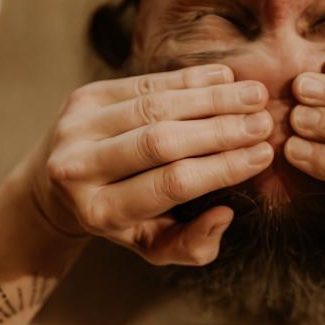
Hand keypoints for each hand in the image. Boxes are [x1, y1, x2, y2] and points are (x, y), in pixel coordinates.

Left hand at [28, 64, 273, 264]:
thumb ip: (191, 245)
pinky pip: (145, 82)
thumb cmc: (122, 219)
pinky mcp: (84, 97)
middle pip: (162, 142)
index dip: (222, 167)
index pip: (172, 184)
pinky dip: (190, 79)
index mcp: (99, 212)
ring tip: (255, 95)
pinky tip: (226, 79)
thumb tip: (224, 216)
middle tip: (264, 123)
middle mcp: (79, 168)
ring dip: (211, 98)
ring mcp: (77, 127)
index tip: (263, 155)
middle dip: (221, 130)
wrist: (59, 185)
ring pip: (155, 106)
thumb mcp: (154, 245)